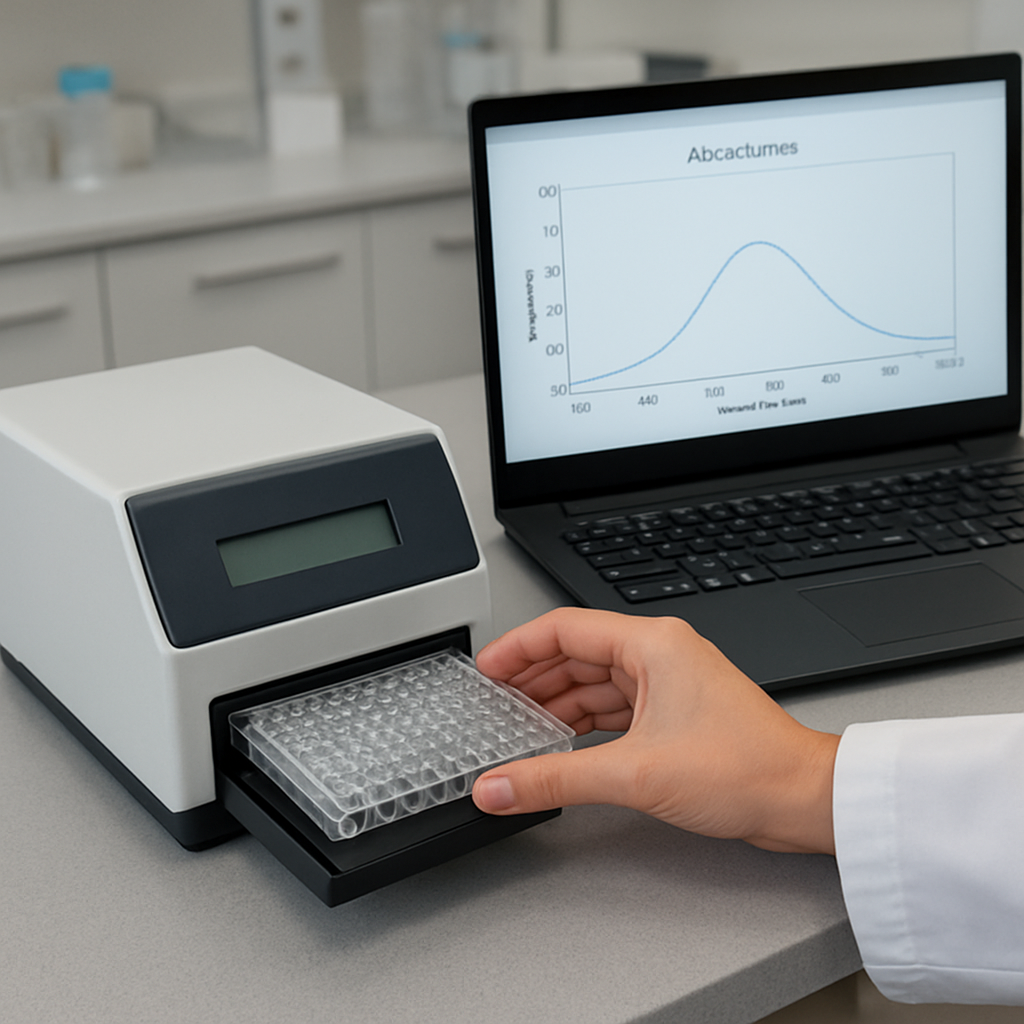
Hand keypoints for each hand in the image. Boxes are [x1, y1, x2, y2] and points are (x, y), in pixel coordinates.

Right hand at [471, 608, 838, 853]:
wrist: (802, 799)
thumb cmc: (746, 768)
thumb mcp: (633, 773)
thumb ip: (554, 778)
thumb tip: (500, 785)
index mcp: (652, 644)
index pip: (564, 628)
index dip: (517, 647)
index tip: (485, 670)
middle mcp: (660, 654)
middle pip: (576, 654)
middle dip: (532, 679)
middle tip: (494, 704)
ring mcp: (668, 683)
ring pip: (594, 683)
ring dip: (557, 704)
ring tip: (518, 728)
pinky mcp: (674, 713)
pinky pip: (614, 707)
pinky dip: (584, 723)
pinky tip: (560, 743)